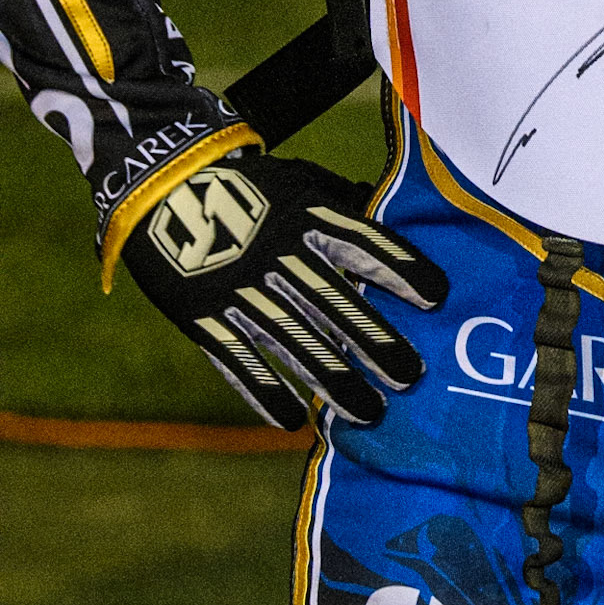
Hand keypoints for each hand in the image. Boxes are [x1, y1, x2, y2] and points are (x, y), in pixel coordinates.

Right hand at [121, 153, 447, 428]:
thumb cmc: (251, 186)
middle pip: (335, 302)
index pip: (364, 242)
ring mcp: (240, 287)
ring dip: (334, 381)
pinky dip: (263, 393)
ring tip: (371, 414)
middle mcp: (278, 254)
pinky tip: (293, 422)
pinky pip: (237, 360)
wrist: (165, 183)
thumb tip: (396, 219)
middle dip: (376, 341)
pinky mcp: (203, 315)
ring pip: (294, 341)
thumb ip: (343, 206)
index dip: (401, 269)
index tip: (437, 298)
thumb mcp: (299, 182)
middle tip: (412, 376)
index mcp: (306, 216)